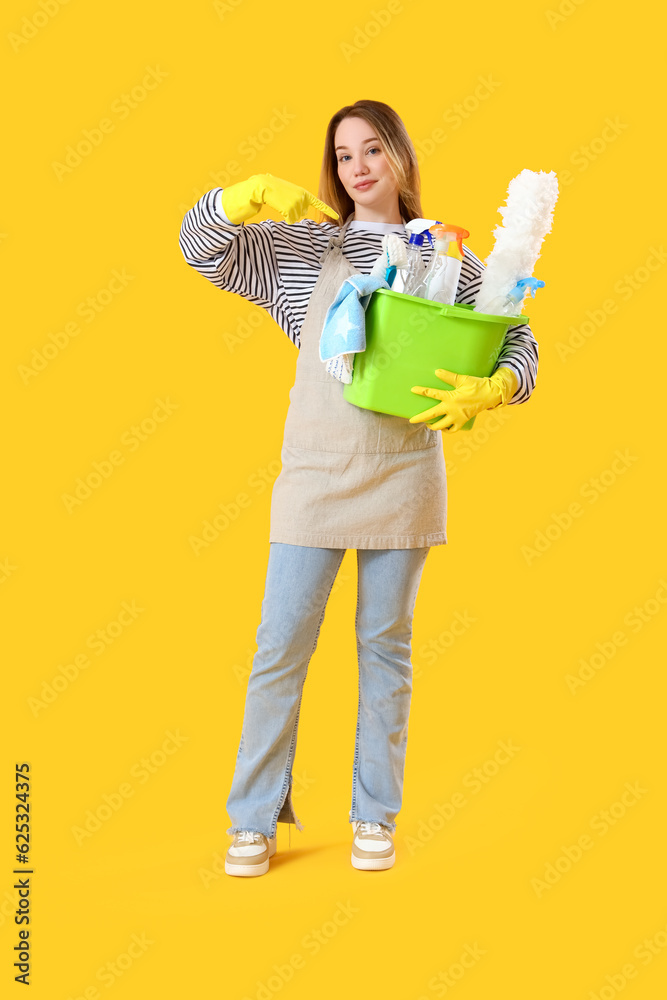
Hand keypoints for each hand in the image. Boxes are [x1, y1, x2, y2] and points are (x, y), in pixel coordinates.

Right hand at [221, 173, 338, 224]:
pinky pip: (290, 218)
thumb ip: (295, 200)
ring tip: (279, 203)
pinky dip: (284, 216)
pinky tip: (278, 206)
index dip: (327, 209)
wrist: (259, 187)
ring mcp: (295, 201)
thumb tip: (298, 213)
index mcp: (302, 192)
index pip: (317, 202)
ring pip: (295, 216)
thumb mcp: (286, 193)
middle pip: (302, 212)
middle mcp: (301, 196)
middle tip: (283, 203)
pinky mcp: (289, 206)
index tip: (337, 216)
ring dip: (287, 213)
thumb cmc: (270, 190)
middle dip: (293, 212)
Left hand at [409, 366, 517, 431]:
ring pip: (441, 426)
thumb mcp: (462, 379)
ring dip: (433, 426)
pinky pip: (452, 430)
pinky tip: (442, 428)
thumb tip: (436, 371)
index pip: (433, 394)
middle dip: (420, 418)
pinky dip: (446, 430)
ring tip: (427, 424)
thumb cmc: (476, 385)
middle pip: (432, 415)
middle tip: (411, 420)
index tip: (413, 390)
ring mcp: (457, 417)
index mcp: (451, 397)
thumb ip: (449, 377)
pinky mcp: (463, 421)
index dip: (422, 391)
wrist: (490, 395)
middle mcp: (452, 409)